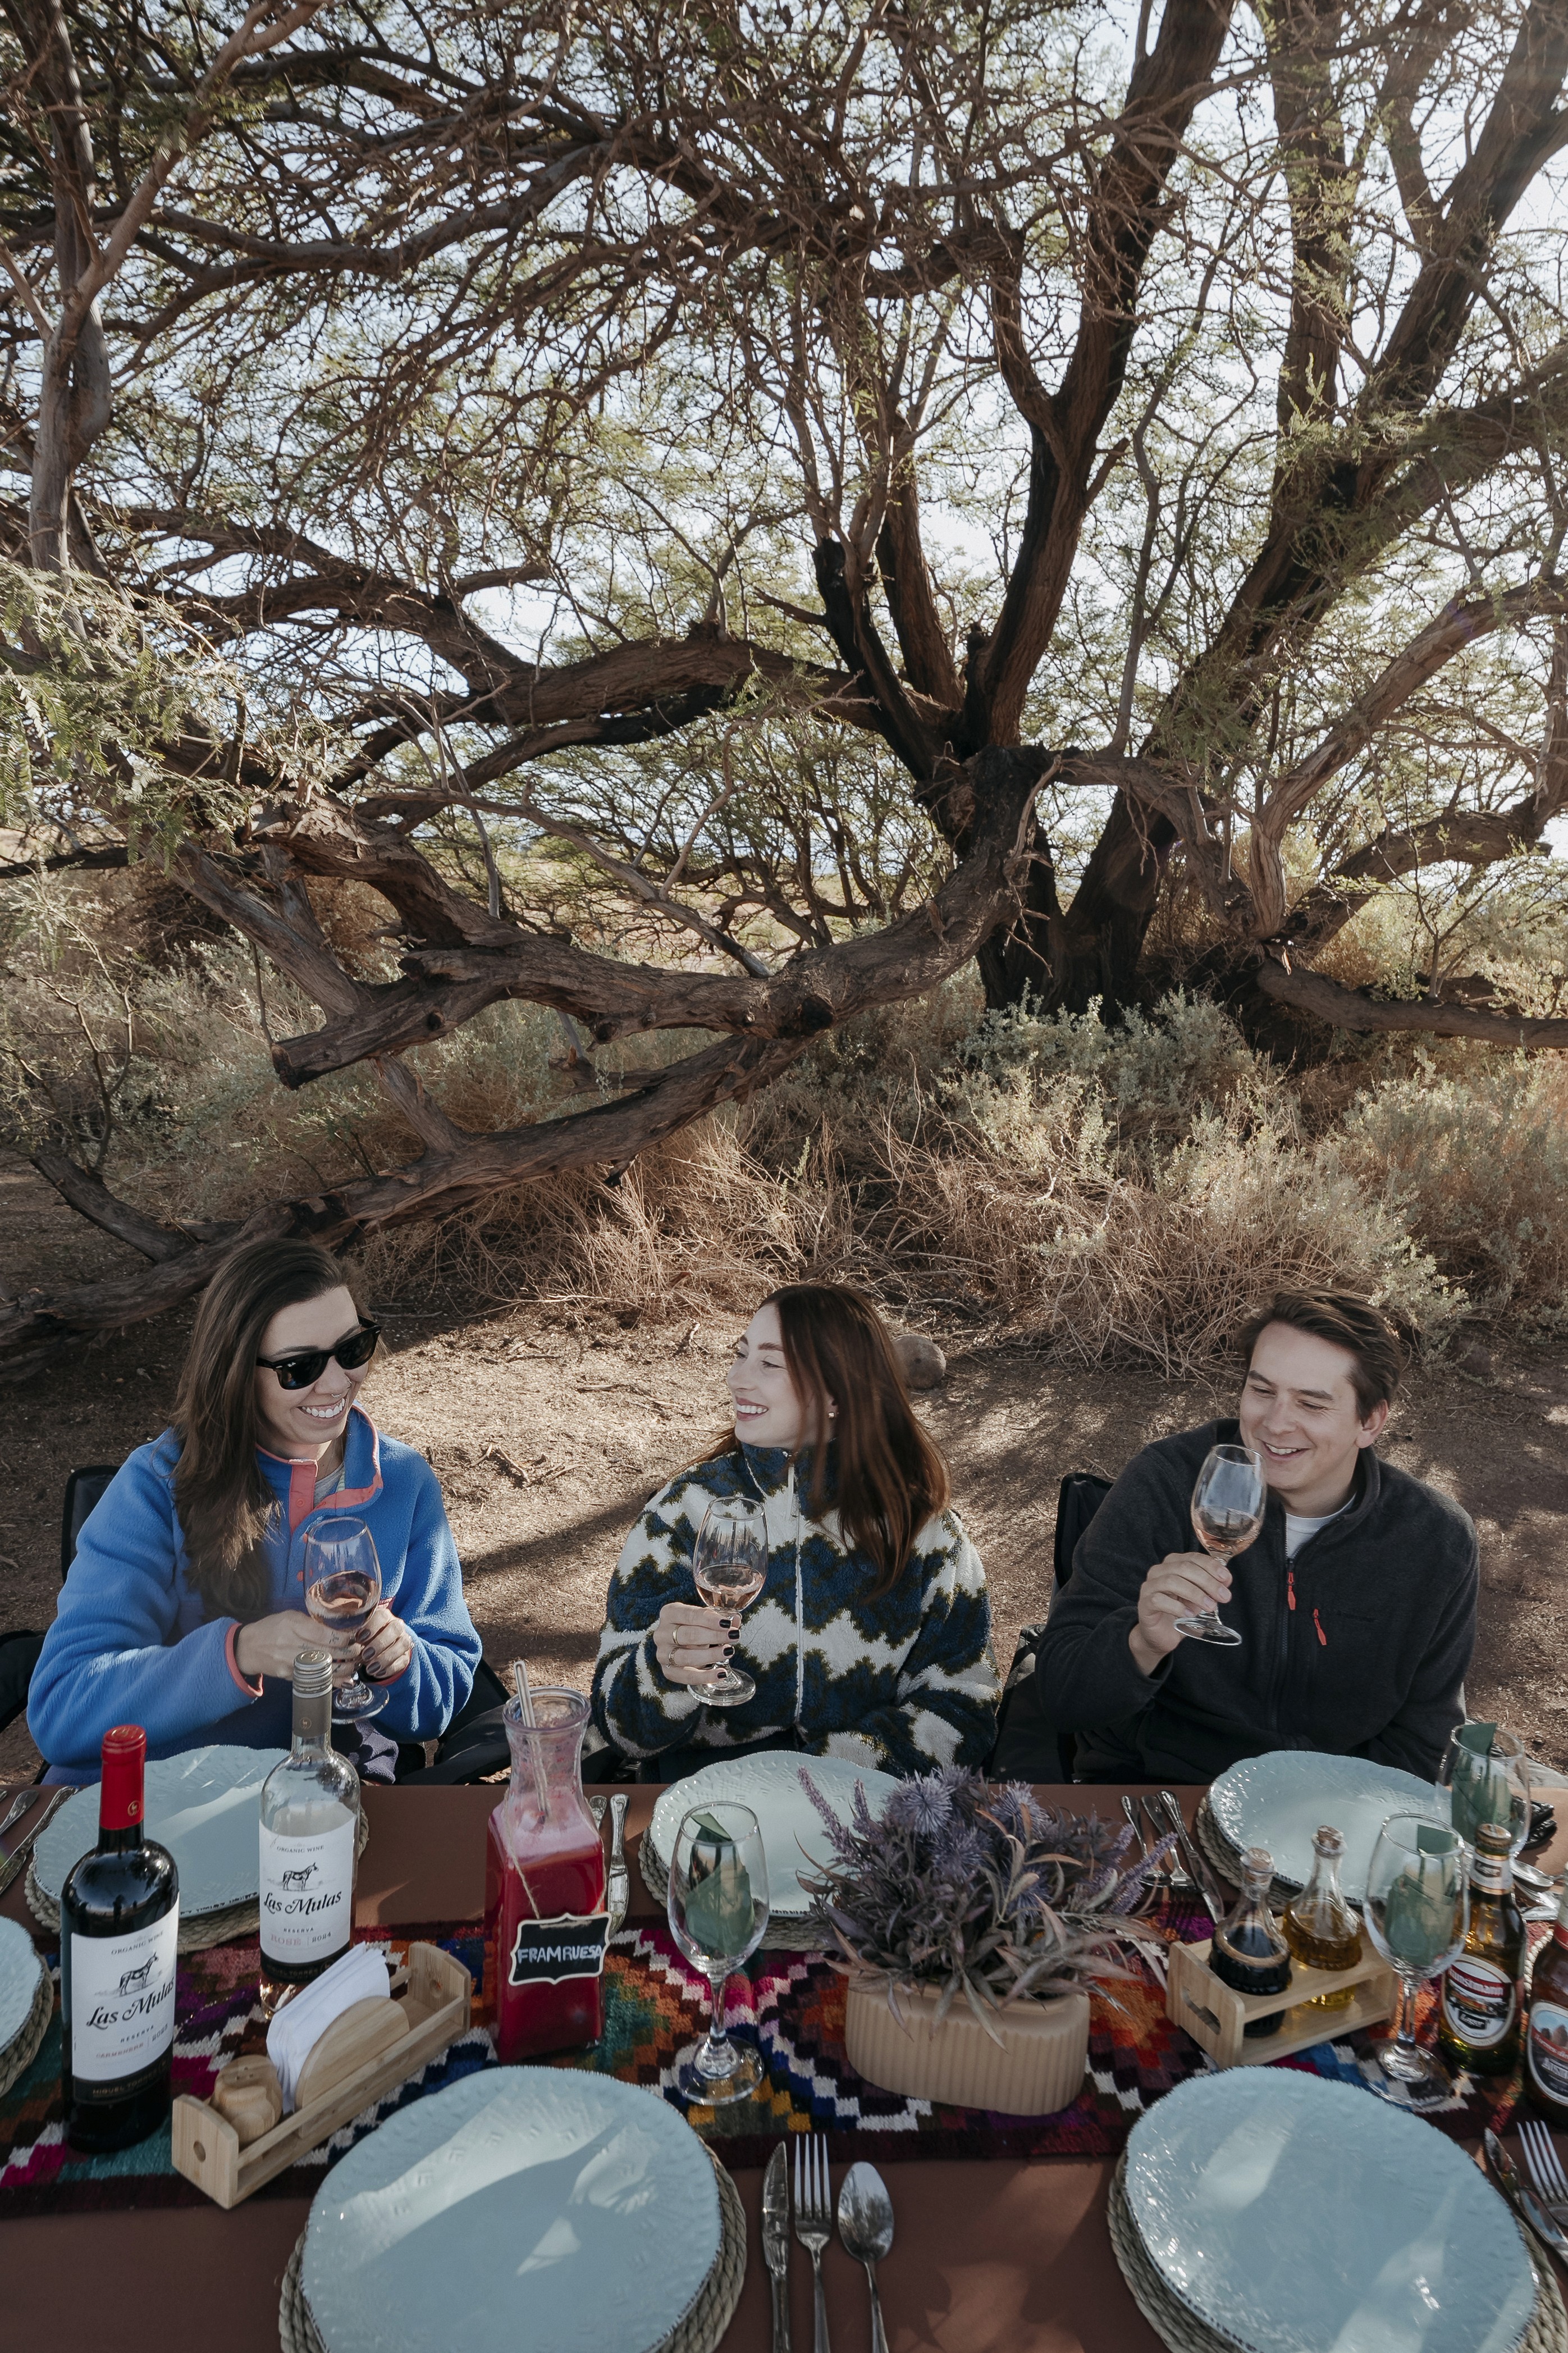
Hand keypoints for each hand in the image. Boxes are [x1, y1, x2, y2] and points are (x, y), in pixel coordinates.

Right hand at [234, 1610, 358, 1685]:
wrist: (248, 1648)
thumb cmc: (272, 1628)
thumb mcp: (290, 1617)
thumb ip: (312, 1622)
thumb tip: (339, 1628)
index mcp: (293, 1625)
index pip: (325, 1634)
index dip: (344, 1637)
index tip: (356, 1636)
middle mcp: (292, 1645)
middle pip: (328, 1652)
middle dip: (349, 1653)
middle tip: (360, 1650)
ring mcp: (291, 1663)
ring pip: (323, 1668)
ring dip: (345, 1669)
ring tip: (356, 1664)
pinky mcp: (290, 1676)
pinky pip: (315, 1680)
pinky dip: (332, 1681)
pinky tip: (346, 1680)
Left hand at [358, 1603, 413, 1684]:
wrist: (377, 1649)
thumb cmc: (363, 1638)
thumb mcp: (356, 1634)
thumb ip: (352, 1634)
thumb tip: (342, 1640)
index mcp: (383, 1616)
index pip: (382, 1616)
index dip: (371, 1627)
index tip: (359, 1639)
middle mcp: (396, 1625)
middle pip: (395, 1629)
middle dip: (379, 1643)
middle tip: (365, 1655)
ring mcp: (403, 1640)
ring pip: (402, 1644)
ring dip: (385, 1657)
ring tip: (370, 1668)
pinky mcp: (406, 1655)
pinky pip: (403, 1660)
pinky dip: (389, 1668)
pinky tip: (377, 1673)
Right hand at [651, 1601, 733, 1685]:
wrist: (680, 1644)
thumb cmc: (694, 1627)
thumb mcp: (705, 1618)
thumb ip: (721, 1619)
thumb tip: (735, 1619)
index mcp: (669, 1613)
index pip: (690, 1615)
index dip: (709, 1619)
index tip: (727, 1623)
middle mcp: (662, 1633)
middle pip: (688, 1635)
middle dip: (714, 1636)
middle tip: (733, 1636)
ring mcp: (663, 1653)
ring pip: (686, 1656)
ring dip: (710, 1655)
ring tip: (728, 1652)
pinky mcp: (668, 1671)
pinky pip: (687, 1676)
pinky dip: (705, 1676)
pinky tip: (721, 1673)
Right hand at [1128, 1550, 1231, 1676]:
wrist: (1161, 1635)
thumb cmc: (1180, 1611)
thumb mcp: (1199, 1597)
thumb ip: (1209, 1587)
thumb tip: (1225, 1581)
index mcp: (1172, 1564)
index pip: (1193, 1558)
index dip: (1211, 1566)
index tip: (1226, 1579)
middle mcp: (1158, 1571)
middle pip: (1184, 1568)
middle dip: (1207, 1581)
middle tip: (1223, 1596)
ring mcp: (1149, 1587)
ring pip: (1171, 1581)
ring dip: (1195, 1593)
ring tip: (1210, 1606)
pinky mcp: (1144, 1604)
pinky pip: (1158, 1600)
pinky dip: (1177, 1607)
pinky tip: (1189, 1614)